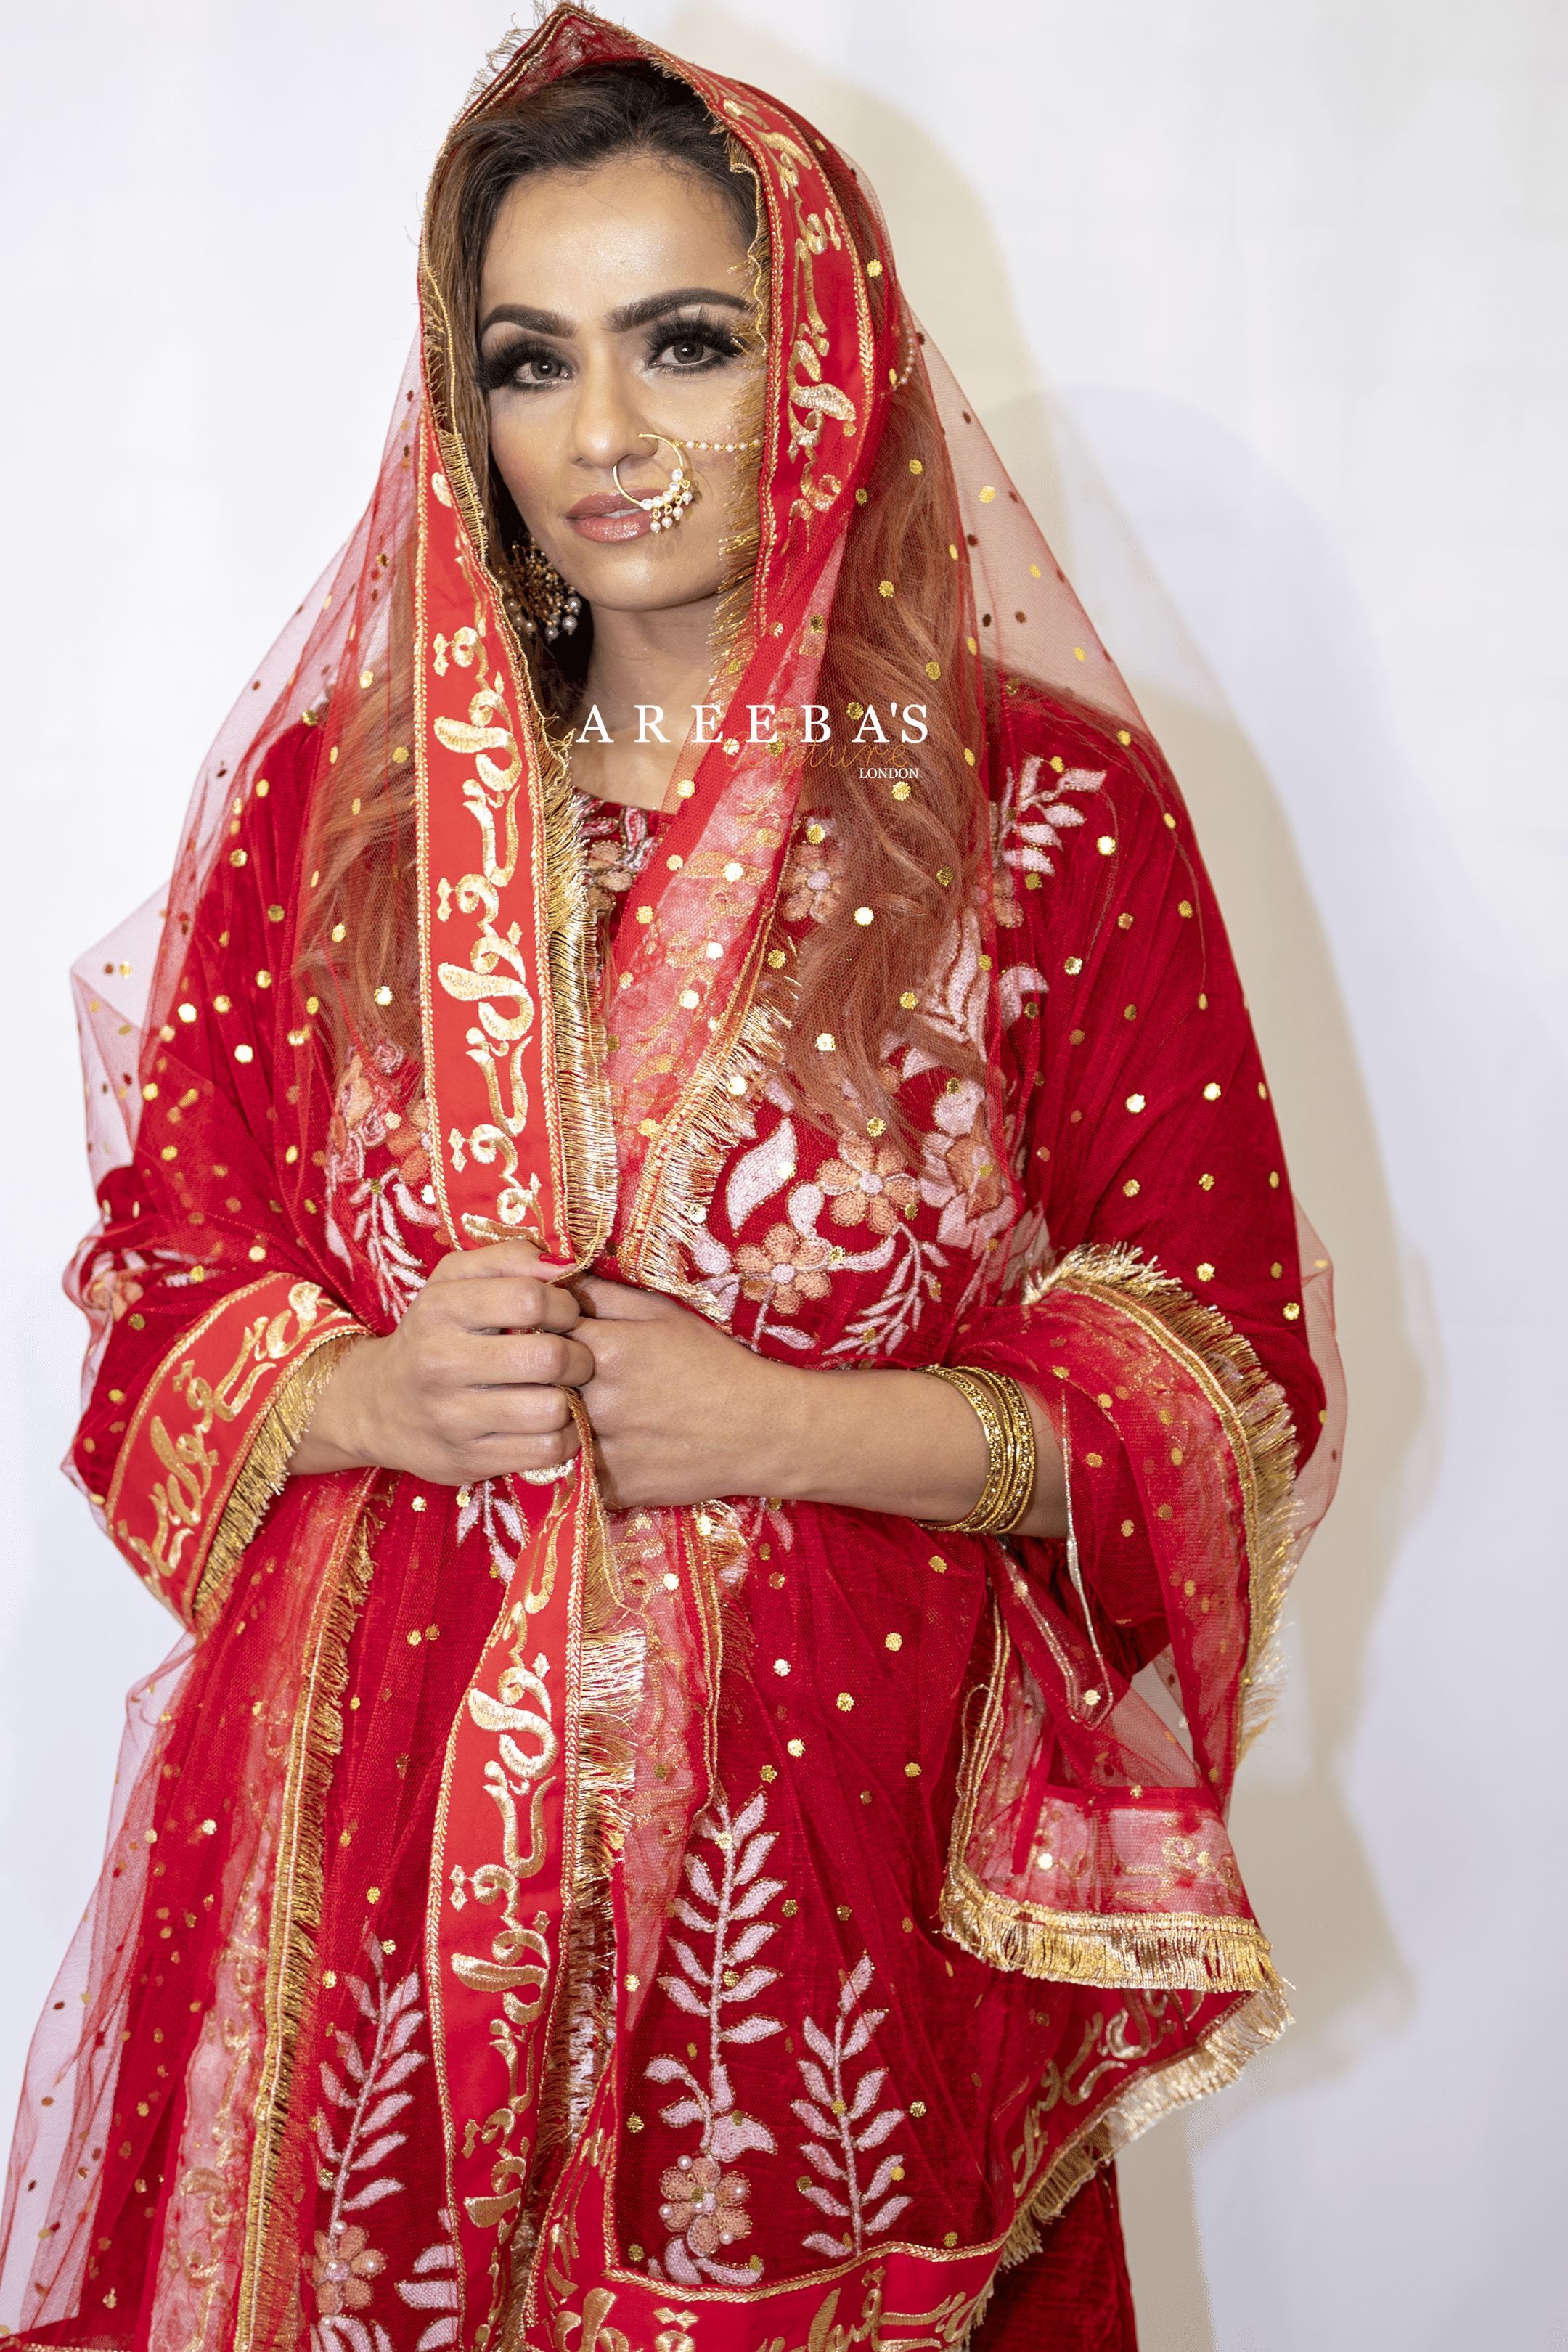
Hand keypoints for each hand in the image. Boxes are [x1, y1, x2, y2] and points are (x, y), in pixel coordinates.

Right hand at [288, 1239, 595, 1485]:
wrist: (375, 1405)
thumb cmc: (431, 1334)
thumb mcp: (452, 1281)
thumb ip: (507, 1258)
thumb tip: (564, 1264)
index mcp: (441, 1309)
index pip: (531, 1298)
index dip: (565, 1306)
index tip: (564, 1317)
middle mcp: (441, 1362)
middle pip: (548, 1357)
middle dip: (578, 1357)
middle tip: (573, 1360)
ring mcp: (453, 1417)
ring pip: (551, 1410)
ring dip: (572, 1401)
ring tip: (561, 1392)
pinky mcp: (467, 1460)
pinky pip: (545, 1450)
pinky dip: (564, 1438)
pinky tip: (552, 1424)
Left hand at [575, 1277, 1067, 1531]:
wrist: (765, 1431)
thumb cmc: (714, 1362)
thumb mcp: (663, 1313)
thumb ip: (602, 1295)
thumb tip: (547, 1278)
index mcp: (605, 1350)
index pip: (535, 1334)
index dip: (532, 1332)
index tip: (531, 1333)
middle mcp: (596, 1401)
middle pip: (535, 1386)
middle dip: (536, 1378)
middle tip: (545, 1374)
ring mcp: (603, 1451)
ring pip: (550, 1432)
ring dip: (554, 1421)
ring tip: (577, 1413)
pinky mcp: (613, 1489)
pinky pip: (574, 1473)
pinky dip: (579, 1460)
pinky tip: (601, 1447)